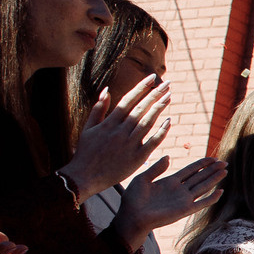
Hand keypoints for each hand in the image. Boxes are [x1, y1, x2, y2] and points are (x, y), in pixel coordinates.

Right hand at [63, 75, 173, 203]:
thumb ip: (98, 109)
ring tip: (170, 96)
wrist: (84, 176)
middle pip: (141, 109)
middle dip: (155, 94)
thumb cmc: (86, 152)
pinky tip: (169, 121)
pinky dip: (161, 131)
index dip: (141, 88)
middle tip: (168, 83)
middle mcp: (119, 131)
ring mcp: (128, 144)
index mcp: (108, 123)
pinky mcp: (136, 158)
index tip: (152, 77)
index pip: (128, 100)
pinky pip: (152, 142)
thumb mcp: (88, 128)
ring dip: (159, 108)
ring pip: (147, 122)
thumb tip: (107, 90)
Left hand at [110, 154, 224, 239]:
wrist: (132, 217)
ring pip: (204, 187)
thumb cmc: (133, 199)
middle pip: (200, 177)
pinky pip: (202, 203)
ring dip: (215, 179)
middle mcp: (180, 190)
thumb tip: (167, 157)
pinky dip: (212, 198)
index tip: (213, 158)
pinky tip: (220, 191)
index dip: (202, 164)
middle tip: (225, 162)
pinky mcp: (184, 210)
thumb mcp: (142, 178)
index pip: (190, 170)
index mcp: (170, 181)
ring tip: (225, 171)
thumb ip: (156, 168)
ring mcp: (183, 200)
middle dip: (212, 170)